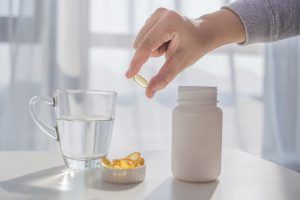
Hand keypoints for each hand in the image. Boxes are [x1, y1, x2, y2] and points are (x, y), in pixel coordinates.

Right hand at [125, 8, 244, 97]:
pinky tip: (166, 41)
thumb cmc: (194, 47)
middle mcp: (161, 14)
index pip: (147, 46)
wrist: (203, 33)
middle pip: (142, 44)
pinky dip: (154, 44)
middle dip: (152, 54)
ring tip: (169, 45)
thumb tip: (149, 92)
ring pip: (142, 42)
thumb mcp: (180, 63)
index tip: (129, 76)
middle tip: (170, 51)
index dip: (137, 62)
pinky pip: (145, 38)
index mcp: (169, 22)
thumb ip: (163, 77)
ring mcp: (156, 14)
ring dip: (153, 50)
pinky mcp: (154, 17)